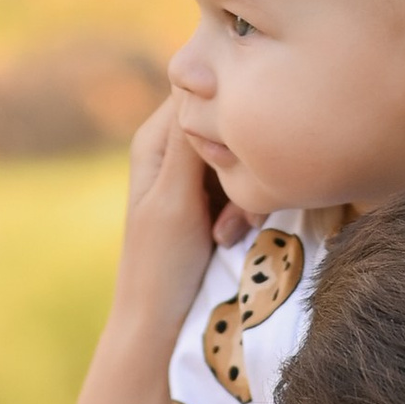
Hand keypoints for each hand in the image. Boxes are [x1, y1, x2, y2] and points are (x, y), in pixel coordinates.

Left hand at [110, 98, 227, 347]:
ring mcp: (197, 174)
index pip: (202, 93)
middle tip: (237, 210)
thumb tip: (203, 82)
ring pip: (244, 157)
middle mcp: (175, 147)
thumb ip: (190, 144)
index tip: (241, 151)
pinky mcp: (216, 199)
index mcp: (156, 137)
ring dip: (248, 193)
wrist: (158, 322)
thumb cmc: (160, 264)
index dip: (230, 115)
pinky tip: (232, 238)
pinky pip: (246, 185)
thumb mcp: (175, 199)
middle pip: (229, 125)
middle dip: (244, 162)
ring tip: (230, 232)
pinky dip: (248, 209)